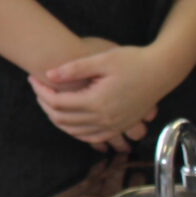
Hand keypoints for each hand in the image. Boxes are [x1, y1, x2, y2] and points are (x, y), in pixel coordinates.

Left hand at [30, 44, 173, 146]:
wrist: (162, 70)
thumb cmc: (134, 61)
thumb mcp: (102, 59)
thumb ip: (74, 68)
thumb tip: (49, 74)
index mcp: (97, 101)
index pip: (58, 103)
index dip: (41, 91)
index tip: (33, 78)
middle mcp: (105, 118)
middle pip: (62, 119)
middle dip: (44, 104)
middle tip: (37, 89)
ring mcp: (113, 125)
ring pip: (75, 131)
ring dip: (57, 119)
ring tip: (48, 101)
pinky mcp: (120, 126)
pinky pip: (92, 137)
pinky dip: (76, 131)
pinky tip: (69, 119)